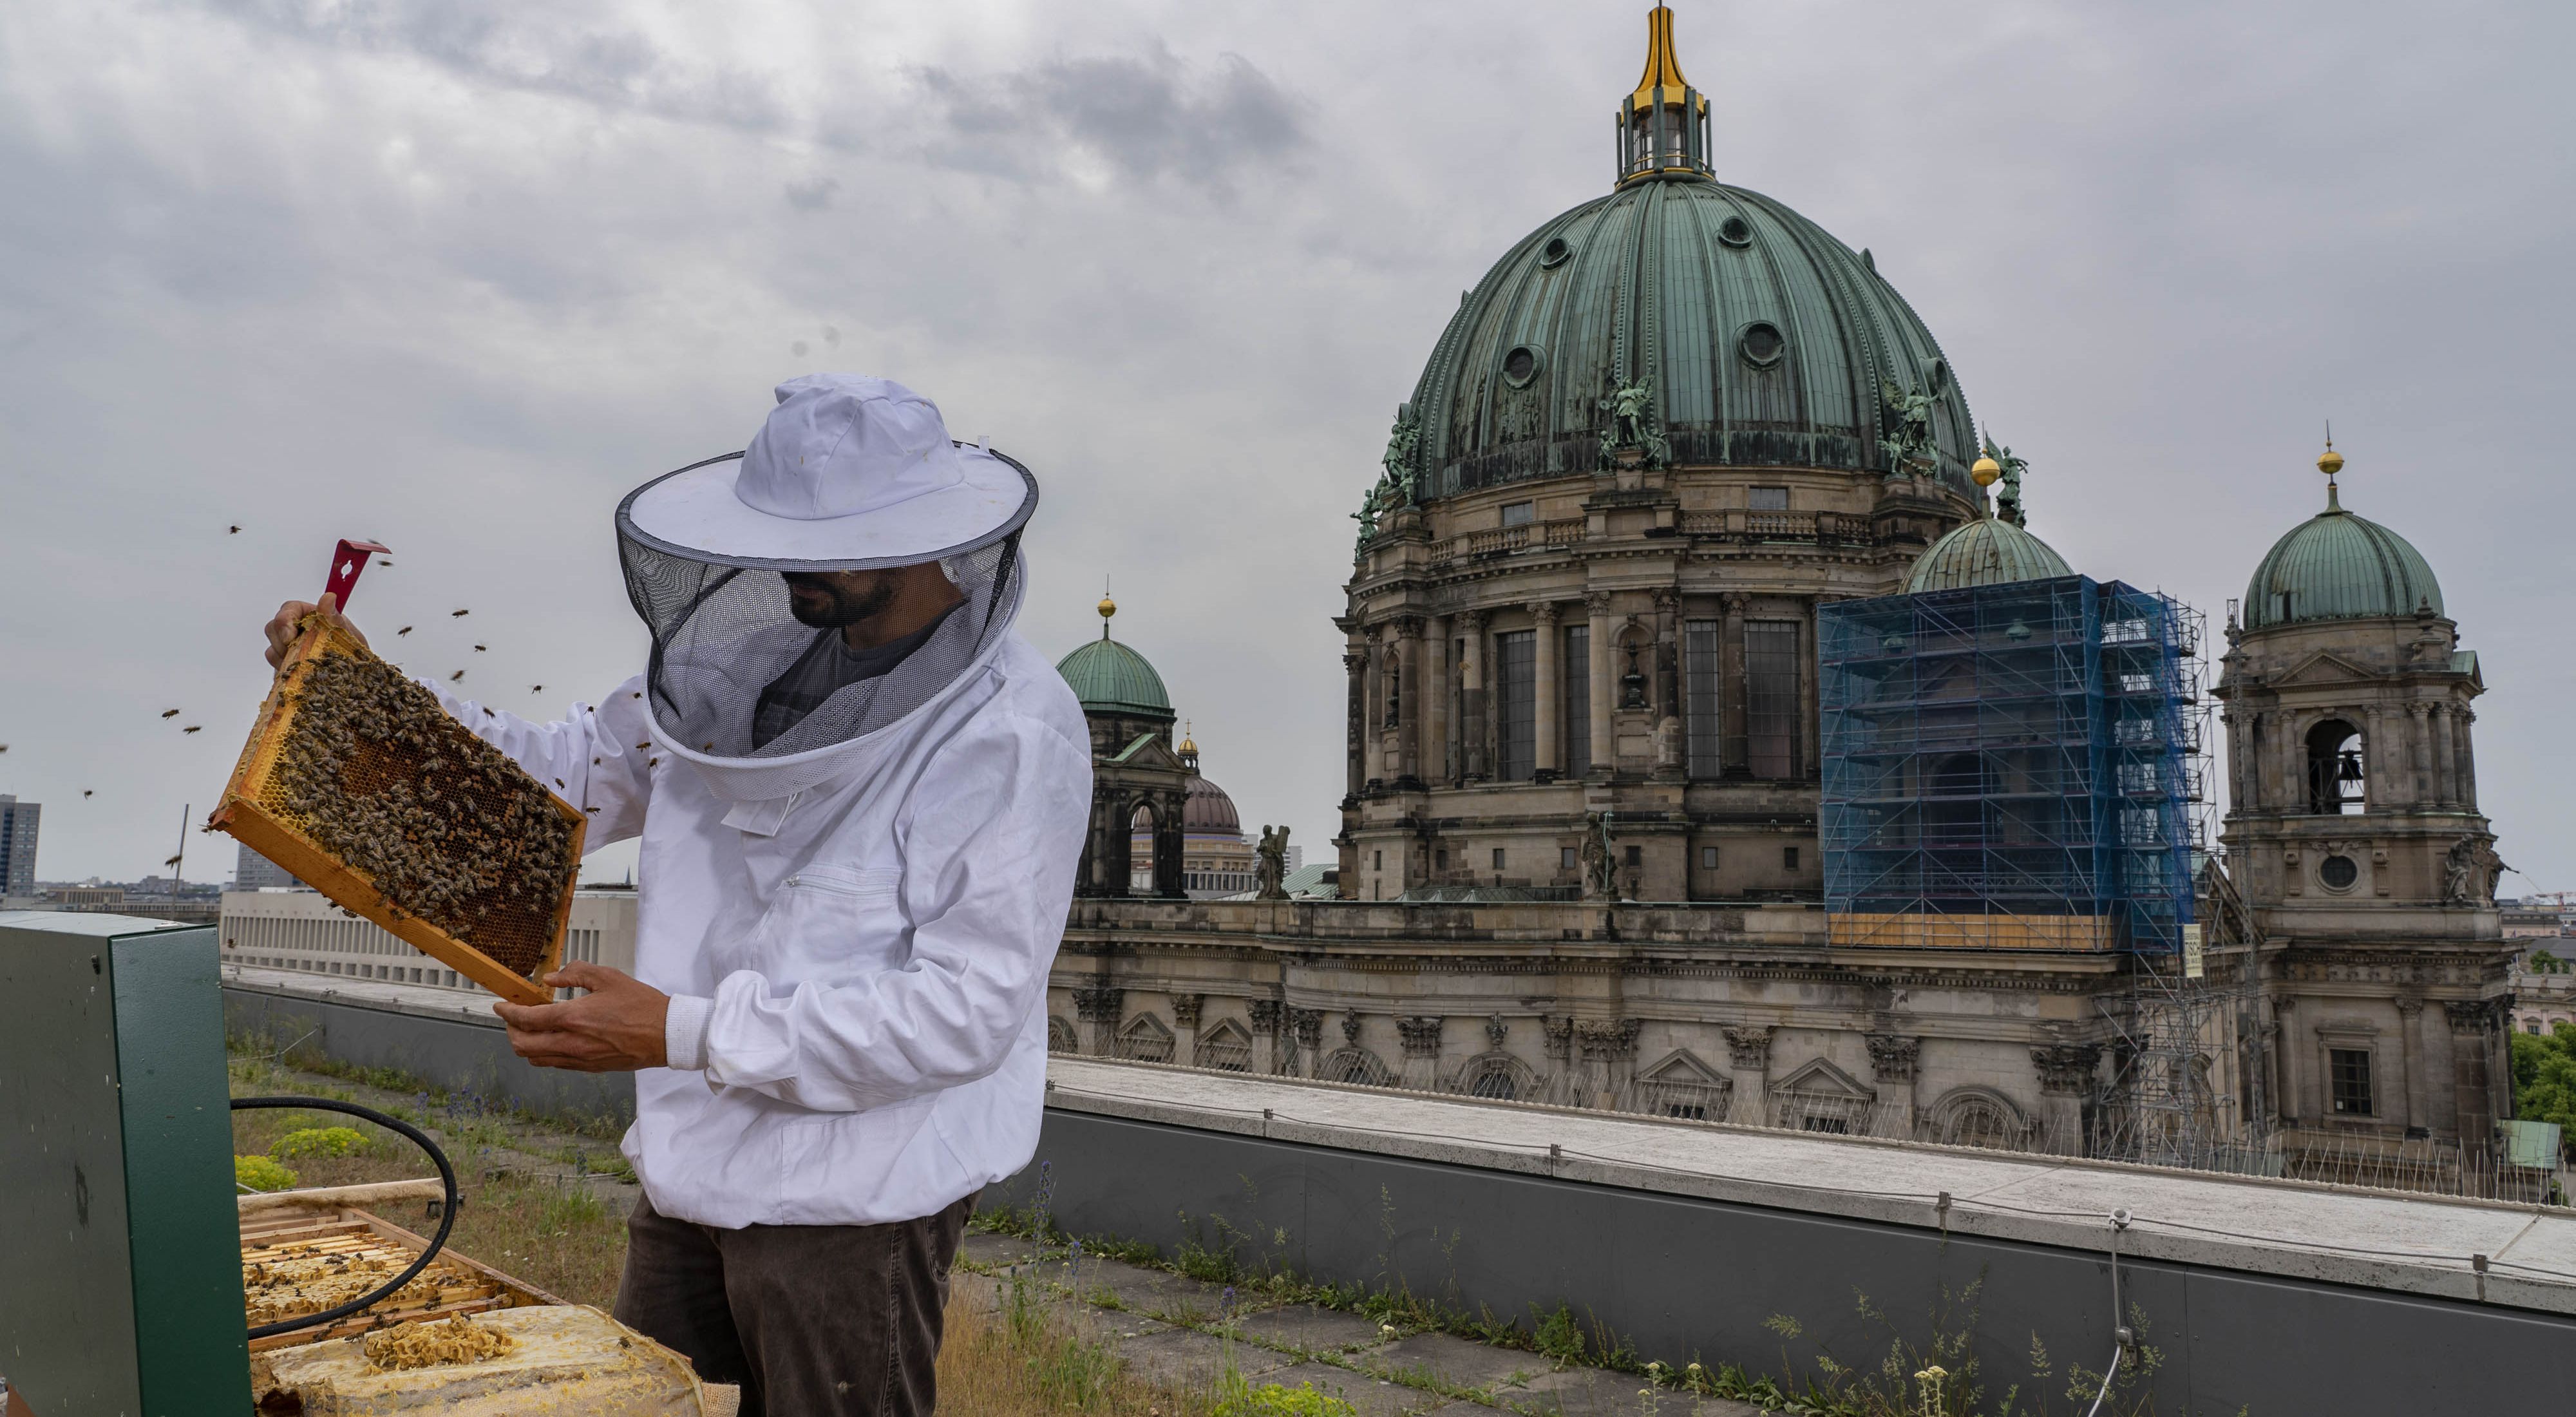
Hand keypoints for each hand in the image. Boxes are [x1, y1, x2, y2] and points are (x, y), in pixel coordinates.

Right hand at [264, 591, 367, 670]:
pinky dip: (286, 673)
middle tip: (297, 656)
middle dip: (281, 642)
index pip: (289, 608)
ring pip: (271, 650)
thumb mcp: (348, 635)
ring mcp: (289, 648)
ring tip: (305, 668)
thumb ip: (334, 618)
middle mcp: (296, 629)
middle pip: (273, 628)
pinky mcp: (286, 666)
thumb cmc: (352, 650)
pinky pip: (276, 669)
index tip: (290, 637)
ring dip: (285, 660)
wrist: (355, 674)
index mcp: (311, 615)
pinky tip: (301, 677)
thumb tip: (328, 597)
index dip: (284, 620)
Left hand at [492, 962, 669, 1071]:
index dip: (507, 1012)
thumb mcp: (608, 977)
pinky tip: (553, 1039)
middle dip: (511, 1030)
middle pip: (522, 1045)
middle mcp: (571, 1042)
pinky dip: (544, 1052)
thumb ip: (575, 974)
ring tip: (531, 1029)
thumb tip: (551, 979)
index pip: (526, 1019)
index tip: (501, 1005)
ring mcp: (579, 1059)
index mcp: (573, 1017)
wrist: (666, 1034)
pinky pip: (555, 1064)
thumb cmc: (642, 1005)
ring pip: (535, 1058)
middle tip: (514, 1017)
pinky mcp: (589, 1068)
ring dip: (526, 1044)